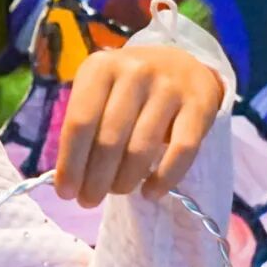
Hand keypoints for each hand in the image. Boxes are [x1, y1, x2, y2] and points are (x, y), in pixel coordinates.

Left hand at [54, 43, 223, 207]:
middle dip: (95, 179)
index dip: (70, 163)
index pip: (79, 122)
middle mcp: (135, 71)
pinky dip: (164, 179)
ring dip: (124, 180)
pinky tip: (150, 192)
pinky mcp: (200, 104)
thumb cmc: (128, 89)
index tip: (65, 192)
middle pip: (109, 139)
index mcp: (101, 68)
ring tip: (118, 190)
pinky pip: (181, 151)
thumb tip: (68, 181)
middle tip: (89, 200)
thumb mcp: (99, 93)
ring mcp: (170, 86)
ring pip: (141, 149)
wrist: (181, 65)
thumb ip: (83, 128)